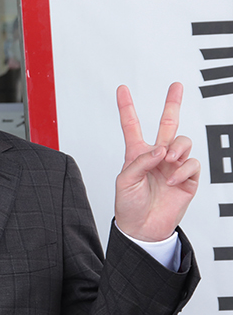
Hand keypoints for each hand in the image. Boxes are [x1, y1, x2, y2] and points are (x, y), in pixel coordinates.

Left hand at [114, 82, 199, 241]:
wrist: (143, 228)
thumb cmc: (128, 205)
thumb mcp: (125, 181)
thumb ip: (140, 161)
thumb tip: (161, 149)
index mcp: (137, 154)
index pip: (132, 126)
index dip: (127, 107)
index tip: (122, 89)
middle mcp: (157, 156)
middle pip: (168, 124)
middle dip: (173, 104)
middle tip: (176, 86)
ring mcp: (173, 165)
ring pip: (183, 142)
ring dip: (177, 148)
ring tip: (168, 160)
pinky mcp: (187, 178)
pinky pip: (192, 163)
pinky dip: (183, 168)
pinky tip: (173, 178)